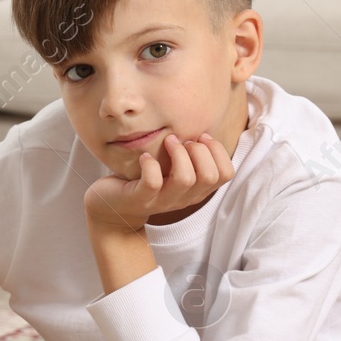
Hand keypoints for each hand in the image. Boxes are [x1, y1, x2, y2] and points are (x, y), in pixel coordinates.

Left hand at [84, 132, 233, 234]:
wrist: (114, 208)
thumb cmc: (146, 181)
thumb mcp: (173, 170)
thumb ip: (190, 158)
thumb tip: (203, 131)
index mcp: (196, 191)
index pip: (226, 174)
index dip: (218, 151)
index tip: (201, 137)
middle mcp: (183, 198)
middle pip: (210, 176)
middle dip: (200, 150)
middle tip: (182, 140)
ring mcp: (162, 201)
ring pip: (185, 179)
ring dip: (178, 153)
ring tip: (167, 142)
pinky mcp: (140, 199)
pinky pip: (153, 182)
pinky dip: (150, 164)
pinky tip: (145, 156)